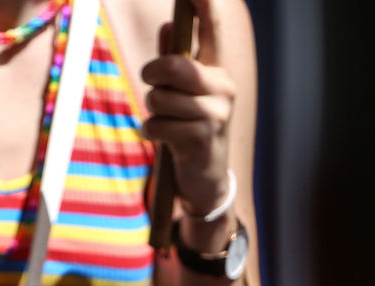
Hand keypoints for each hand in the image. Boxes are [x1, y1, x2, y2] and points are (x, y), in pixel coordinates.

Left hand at [139, 0, 235, 218]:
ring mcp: (215, 114)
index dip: (204, 6)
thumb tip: (166, 25)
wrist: (205, 179)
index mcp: (217, 70)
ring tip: (165, 122)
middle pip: (173, 66)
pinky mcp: (201, 139)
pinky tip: (165, 140)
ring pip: (160, 98)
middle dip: (152, 75)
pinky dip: (151, 132)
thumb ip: (174, 60)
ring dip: (152, 111)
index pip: (212, 30)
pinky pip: (157, 124)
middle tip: (151, 84)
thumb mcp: (182, 94)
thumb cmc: (188, 128)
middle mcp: (223, 87)